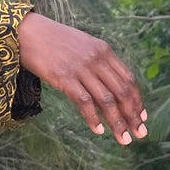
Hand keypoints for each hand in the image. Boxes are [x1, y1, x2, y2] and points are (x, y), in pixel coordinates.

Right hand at [17, 12, 146, 144]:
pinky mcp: (64, 77)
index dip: (137, 100)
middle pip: (122, 92)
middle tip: (139, 134)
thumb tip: (109, 85)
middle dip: (132, 116)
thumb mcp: (83, 46)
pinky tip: (98, 129)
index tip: (141, 118)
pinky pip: (84, 101)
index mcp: (104, 51)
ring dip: (117, 122)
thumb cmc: (53, 41)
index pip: (128, 79)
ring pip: (106, 100)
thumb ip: (98, 62)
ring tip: (122, 138)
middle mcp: (97, 59)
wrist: (28, 32)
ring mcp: (81, 68)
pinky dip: (93, 118)